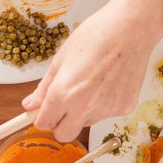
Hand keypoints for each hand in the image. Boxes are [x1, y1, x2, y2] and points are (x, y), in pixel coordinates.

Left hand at [23, 0, 162, 140]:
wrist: (132, 28)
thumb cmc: (96, 36)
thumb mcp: (61, 59)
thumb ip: (44, 88)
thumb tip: (30, 105)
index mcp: (63, 94)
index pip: (44, 123)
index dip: (42, 117)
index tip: (45, 111)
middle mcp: (84, 107)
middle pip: (64, 134)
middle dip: (60, 124)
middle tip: (64, 105)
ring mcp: (106, 110)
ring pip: (86, 123)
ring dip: (83, 112)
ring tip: (92, 83)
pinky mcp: (125, 107)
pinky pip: (106, 114)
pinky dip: (104, 104)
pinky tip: (109, 82)